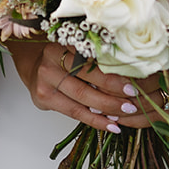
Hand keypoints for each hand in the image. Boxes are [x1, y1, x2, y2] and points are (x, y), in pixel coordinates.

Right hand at [9, 39, 167, 131]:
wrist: (35, 67)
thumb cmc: (64, 58)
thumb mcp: (77, 51)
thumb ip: (97, 59)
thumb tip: (131, 74)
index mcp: (64, 43)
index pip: (93, 62)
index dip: (113, 75)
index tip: (133, 85)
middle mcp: (52, 59)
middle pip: (87, 80)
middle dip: (113, 93)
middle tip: (133, 102)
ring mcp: (45, 79)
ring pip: (82, 98)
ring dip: (106, 108)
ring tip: (125, 114)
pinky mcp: (43, 98)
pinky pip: (74, 113)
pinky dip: (95, 120)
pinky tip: (111, 125)